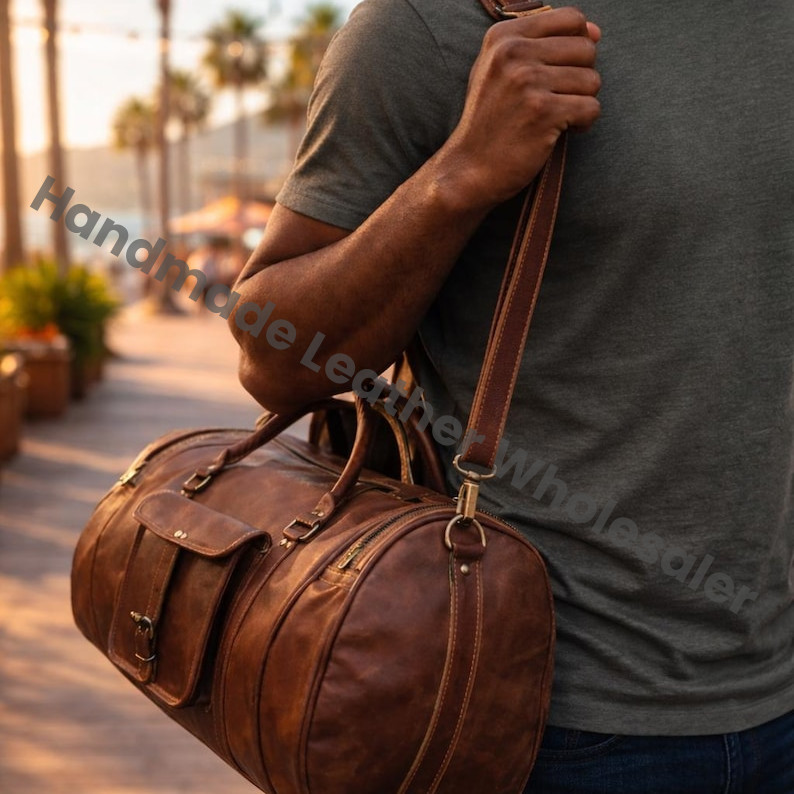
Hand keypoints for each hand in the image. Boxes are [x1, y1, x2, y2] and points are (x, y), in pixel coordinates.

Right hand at [441, 7, 600, 207]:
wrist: (469, 170)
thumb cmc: (489, 123)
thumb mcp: (498, 71)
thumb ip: (540, 45)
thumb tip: (595, 32)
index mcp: (503, 37)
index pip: (572, 19)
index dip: (578, 46)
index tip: (561, 73)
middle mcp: (514, 53)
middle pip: (586, 49)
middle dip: (580, 79)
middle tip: (556, 101)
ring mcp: (528, 82)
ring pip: (592, 80)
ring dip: (580, 104)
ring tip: (554, 118)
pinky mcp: (543, 112)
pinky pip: (591, 108)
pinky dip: (582, 124)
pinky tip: (558, 133)